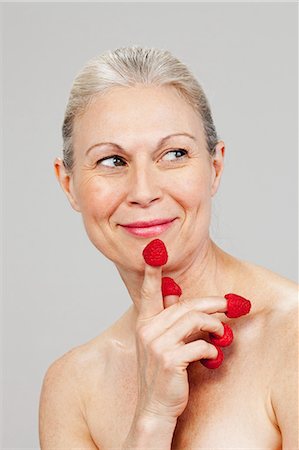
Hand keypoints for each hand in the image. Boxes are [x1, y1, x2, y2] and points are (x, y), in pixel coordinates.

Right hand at [134, 256, 227, 420]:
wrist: (155, 406)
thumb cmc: (161, 373)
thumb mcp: (158, 342)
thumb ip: (166, 318)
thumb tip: (175, 294)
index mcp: (144, 323)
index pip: (149, 293)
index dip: (153, 273)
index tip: (154, 253)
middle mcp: (148, 330)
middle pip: (186, 306)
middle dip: (211, 303)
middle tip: (229, 303)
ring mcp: (157, 345)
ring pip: (195, 321)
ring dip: (214, 326)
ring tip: (221, 333)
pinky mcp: (170, 360)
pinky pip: (200, 345)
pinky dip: (211, 349)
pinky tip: (211, 355)